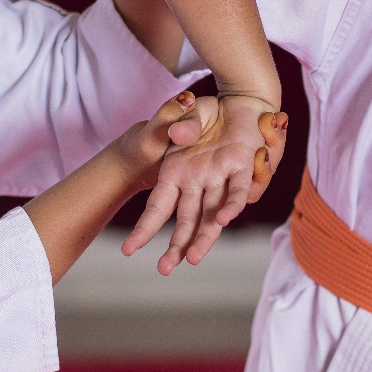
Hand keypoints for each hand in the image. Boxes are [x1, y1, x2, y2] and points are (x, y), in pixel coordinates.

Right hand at [122, 93, 287, 274]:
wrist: (241, 102)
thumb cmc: (209, 112)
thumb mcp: (189, 114)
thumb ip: (181, 125)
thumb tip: (177, 137)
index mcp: (176, 173)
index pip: (158, 207)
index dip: (145, 228)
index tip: (128, 250)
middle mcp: (196, 182)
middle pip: (184, 220)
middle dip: (174, 246)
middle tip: (164, 269)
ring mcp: (219, 178)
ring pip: (209, 216)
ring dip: (202, 238)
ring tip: (191, 260)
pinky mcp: (243, 168)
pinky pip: (237, 192)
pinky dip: (230, 206)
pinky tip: (220, 221)